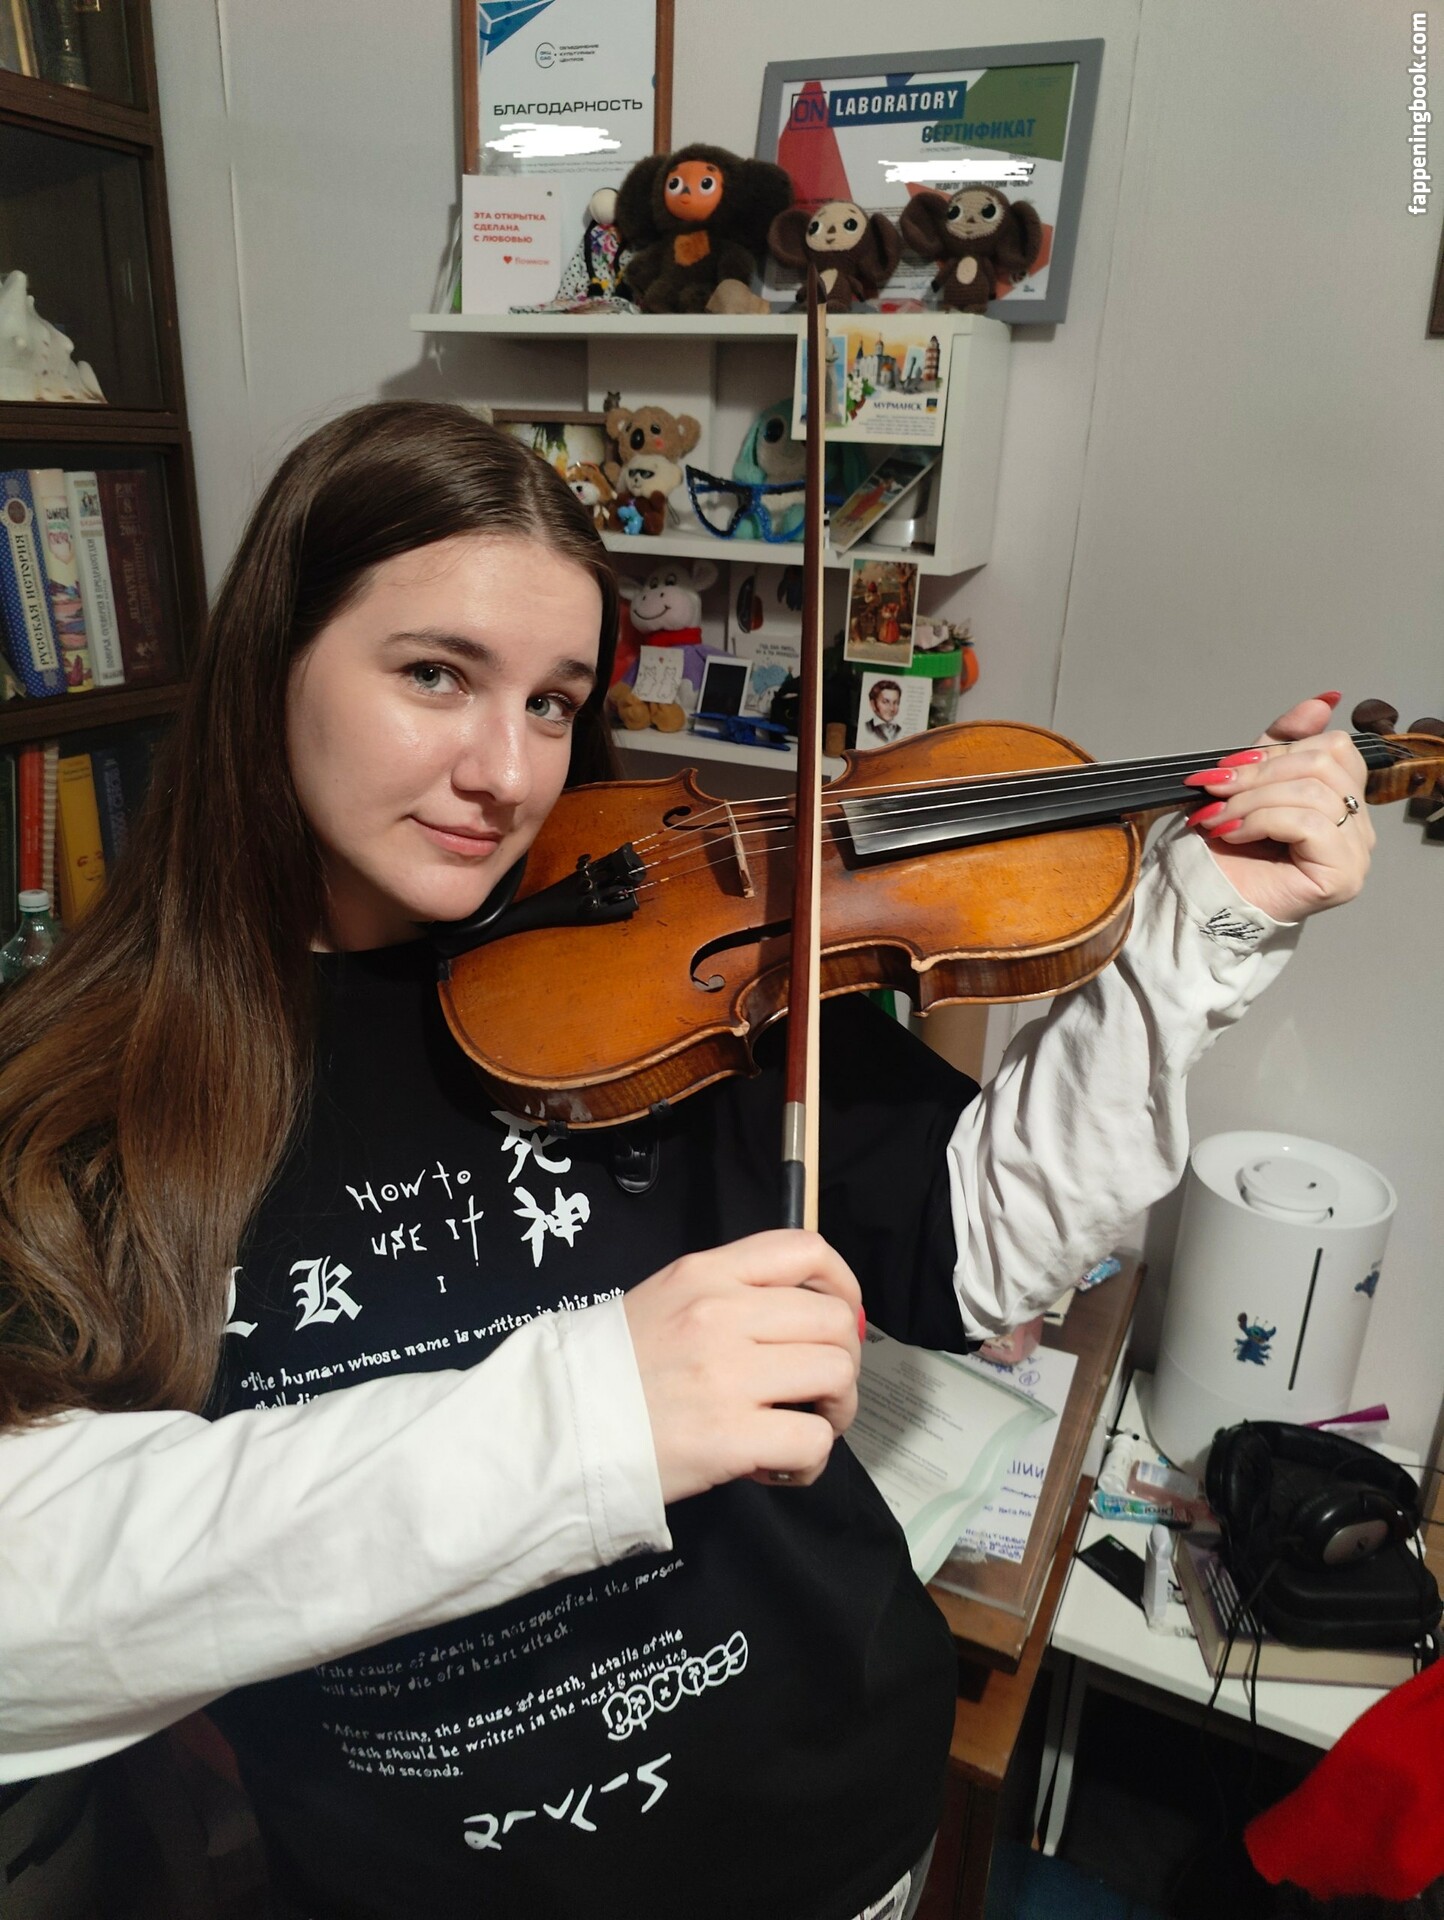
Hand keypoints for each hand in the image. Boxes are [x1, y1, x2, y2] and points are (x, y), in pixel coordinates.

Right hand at [622, 1230, 862, 1504]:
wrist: (557, 1431)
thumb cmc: (611, 1372)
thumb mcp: (663, 1301)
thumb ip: (727, 1295)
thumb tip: (802, 1316)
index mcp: (705, 1274)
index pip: (805, 1249)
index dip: (843, 1284)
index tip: (842, 1315)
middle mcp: (721, 1314)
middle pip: (835, 1321)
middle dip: (844, 1360)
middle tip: (820, 1391)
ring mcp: (727, 1374)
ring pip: (836, 1375)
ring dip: (836, 1409)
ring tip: (804, 1426)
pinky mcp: (730, 1437)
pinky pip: (813, 1441)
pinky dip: (811, 1461)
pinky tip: (781, 1466)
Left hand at [1182, 694, 1374, 921]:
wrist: (1204, 899)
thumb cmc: (1225, 848)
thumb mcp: (1250, 781)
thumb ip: (1283, 742)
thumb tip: (1324, 701)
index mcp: (1341, 798)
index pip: (1332, 747)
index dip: (1278, 750)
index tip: (1228, 769)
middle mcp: (1357, 825)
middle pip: (1323, 765)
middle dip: (1257, 776)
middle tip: (1214, 792)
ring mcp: (1356, 852)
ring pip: (1312, 792)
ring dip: (1251, 801)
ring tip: (1218, 819)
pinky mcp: (1343, 874)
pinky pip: (1308, 823)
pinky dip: (1261, 821)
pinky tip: (1234, 835)